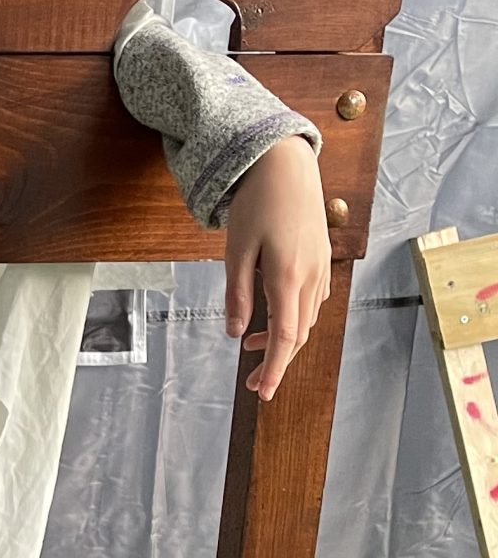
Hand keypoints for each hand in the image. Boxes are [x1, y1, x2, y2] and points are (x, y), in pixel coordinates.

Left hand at [220, 136, 330, 401]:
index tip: (263, 393)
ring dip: (283, 339)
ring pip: (307, 318)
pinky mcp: (321, 259)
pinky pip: (312, 300)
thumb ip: (237, 294)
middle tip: (251, 380)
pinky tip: (274, 316)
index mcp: (287, 276)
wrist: (286, 164)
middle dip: (277, 361)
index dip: (275, 369)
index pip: (286, 337)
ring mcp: (320, 267)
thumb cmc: (256, 202)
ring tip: (252, 347)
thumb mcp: (236, 250)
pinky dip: (294, 317)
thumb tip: (237, 333)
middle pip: (299, 334)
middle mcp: (310, 276)